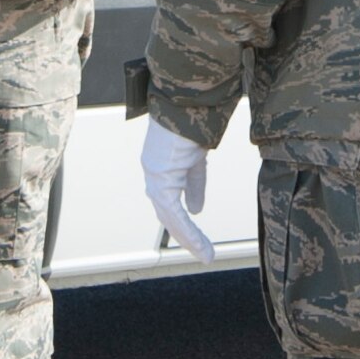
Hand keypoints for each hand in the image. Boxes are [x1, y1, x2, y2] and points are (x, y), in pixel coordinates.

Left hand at [141, 121, 215, 262]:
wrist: (188, 104)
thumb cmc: (192, 120)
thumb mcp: (197, 156)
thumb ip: (195, 182)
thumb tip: (196, 209)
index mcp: (162, 163)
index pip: (171, 199)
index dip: (183, 219)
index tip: (196, 235)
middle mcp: (154, 170)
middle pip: (167, 213)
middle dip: (184, 234)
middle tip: (201, 252)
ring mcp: (155, 174)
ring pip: (169, 217)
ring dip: (188, 238)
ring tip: (205, 254)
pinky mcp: (160, 178)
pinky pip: (173, 212)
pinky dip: (187, 230)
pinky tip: (199, 244)